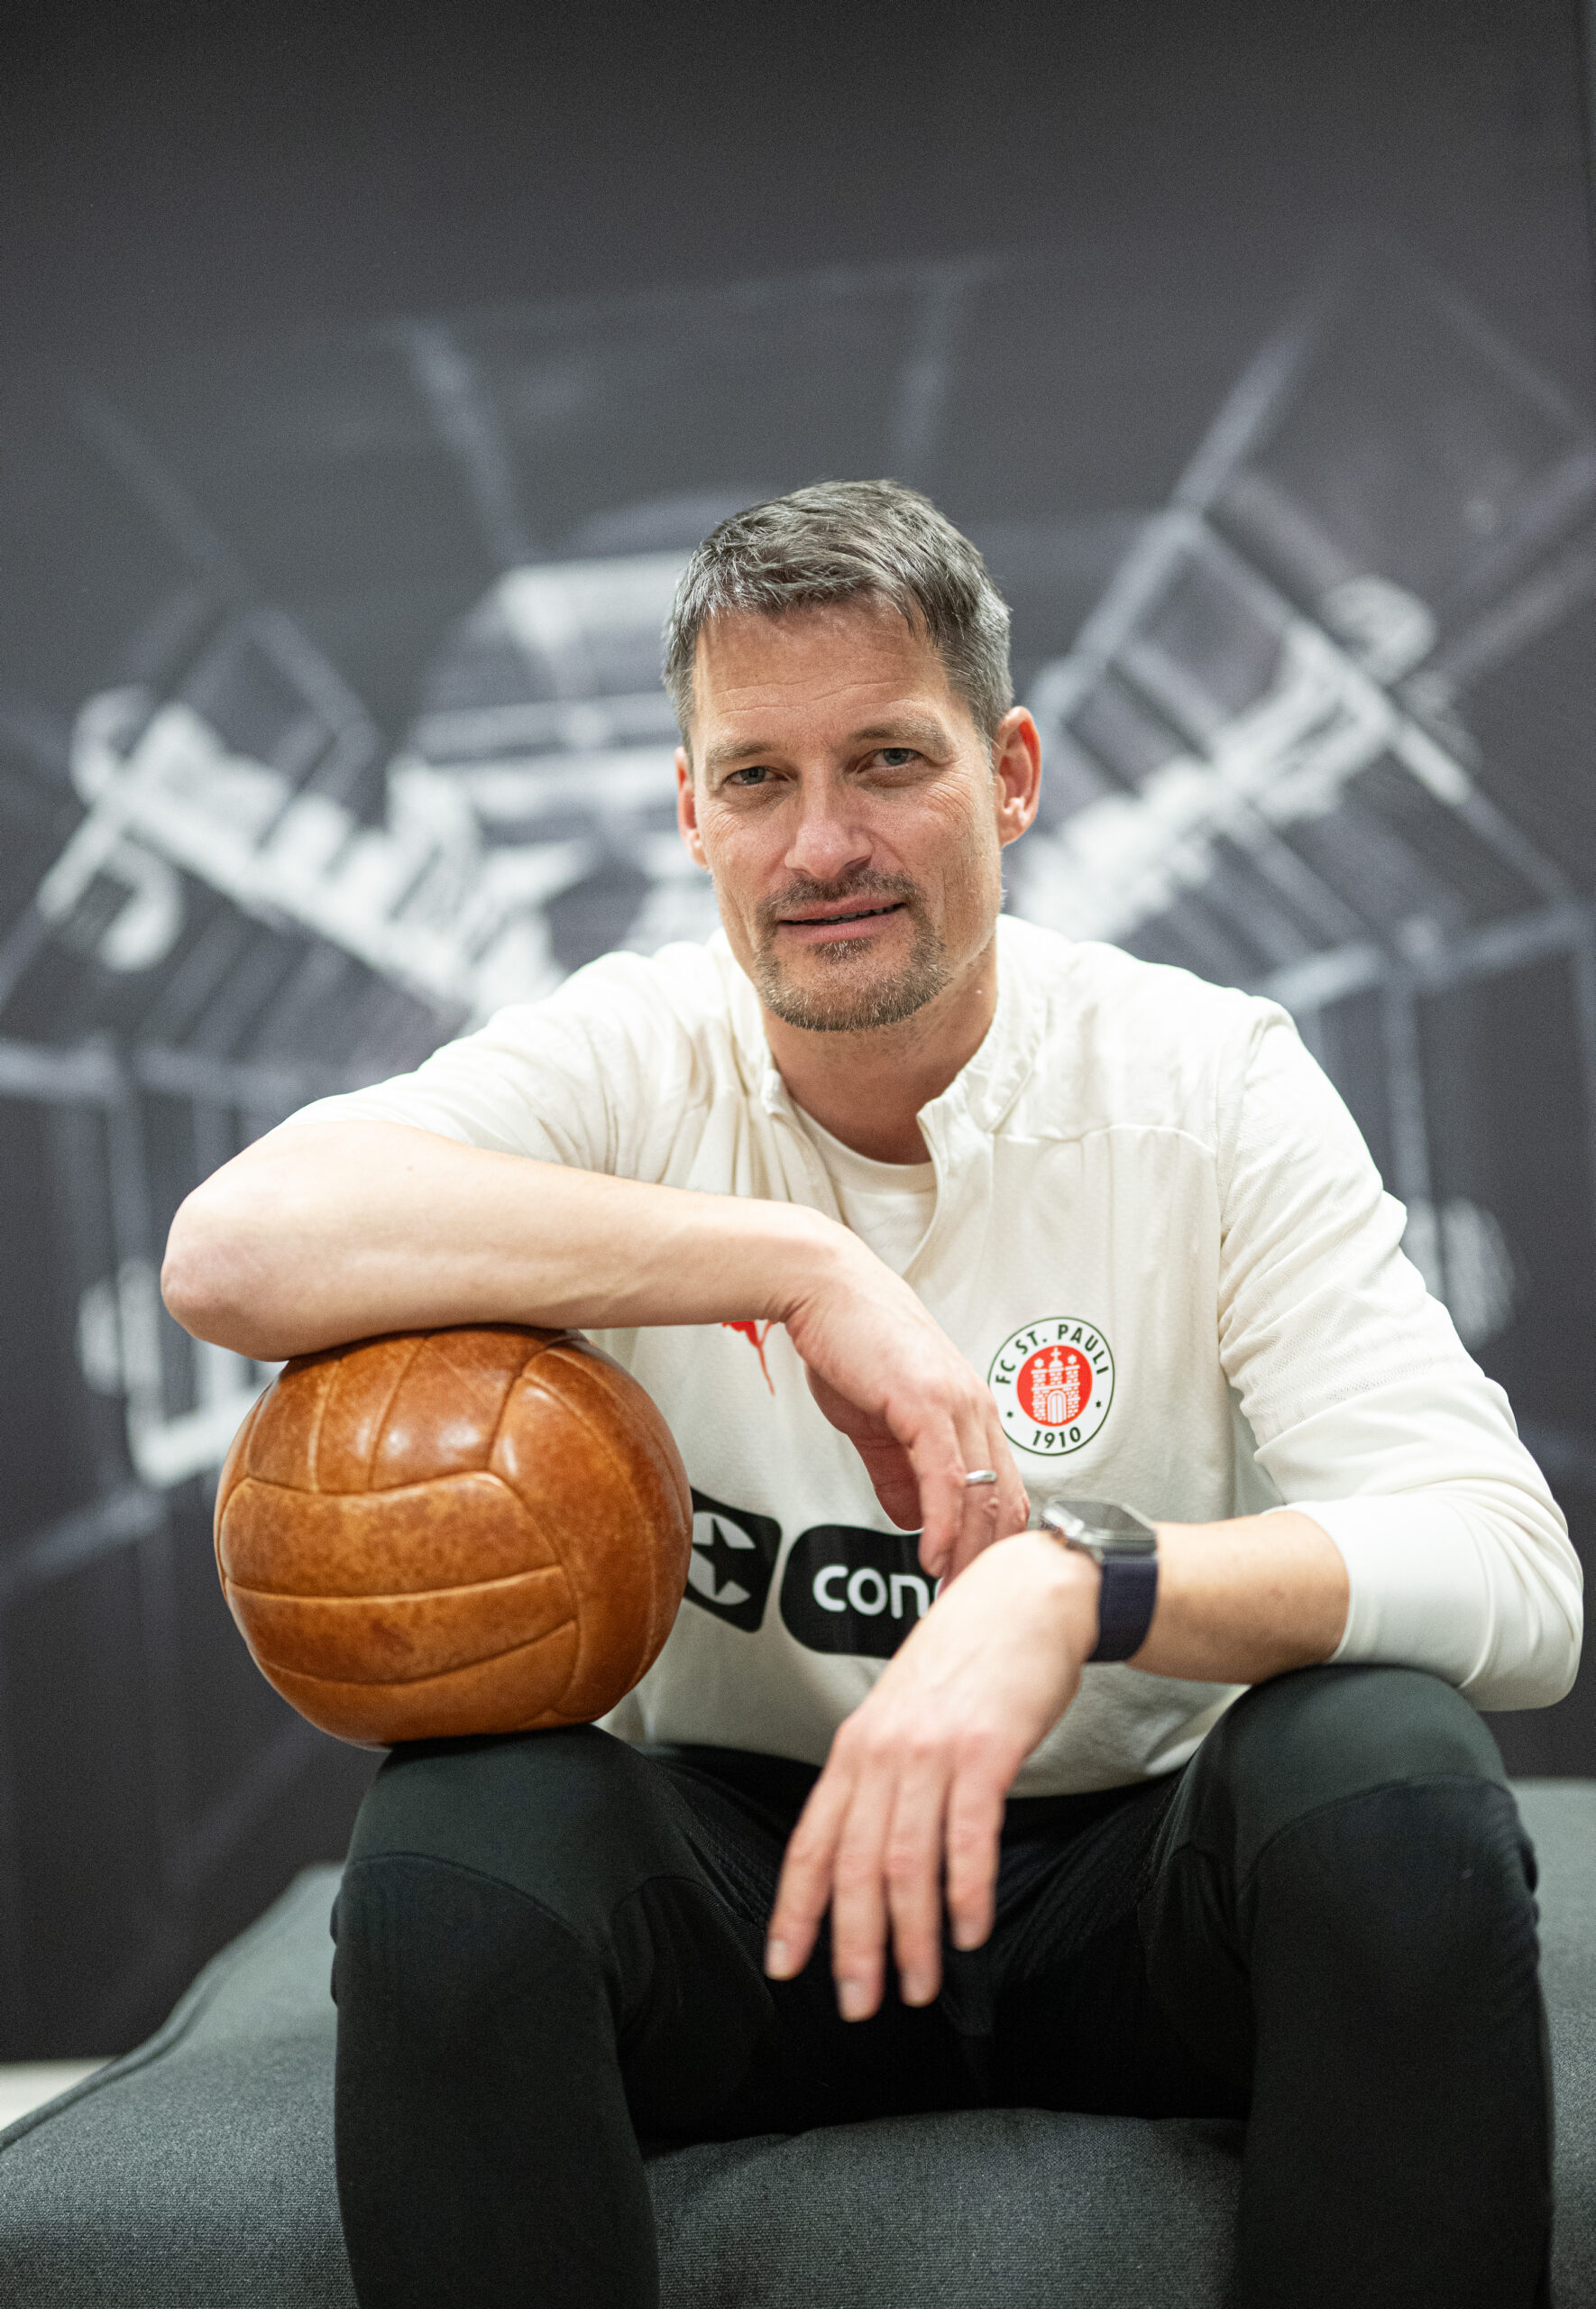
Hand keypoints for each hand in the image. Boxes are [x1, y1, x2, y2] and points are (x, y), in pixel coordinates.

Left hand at [764, 1531, 1099, 2017]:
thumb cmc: (969, 1657)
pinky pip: (968, 1837)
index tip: (786, 1964)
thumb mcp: (903, 1710)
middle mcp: (883, 1752)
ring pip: (906, 1863)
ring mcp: (932, 1751)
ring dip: (913, 1936)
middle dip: (853, 1945)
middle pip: (853, 1866)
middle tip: (861, 2003)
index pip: (811, 1841)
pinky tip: (971, 1932)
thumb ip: (881, 1770)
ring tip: (920, 1985)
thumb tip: (867, 1842)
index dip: (796, 1909)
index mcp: (856, 1747)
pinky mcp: (984, 1751)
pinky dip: (967, 1893)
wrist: (1027, 1597)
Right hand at [781, 1234, 1029, 1580]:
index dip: (991, 1546)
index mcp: (970, 1410)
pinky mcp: (928, 1403)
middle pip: (1004, 1504)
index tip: (969, 1583)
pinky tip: (930, 1553)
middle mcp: (975, 1408)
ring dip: (966, 1554)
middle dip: (985, 1563)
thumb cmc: (849, 1337)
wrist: (823, 1287)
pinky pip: (948, 1479)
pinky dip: (943, 1524)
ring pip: (981, 1497)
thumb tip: (915, 1518)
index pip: (1004, 1493)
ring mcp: (957, 1404)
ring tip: (947, 1591)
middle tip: (964, 1604)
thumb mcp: (877, 1419)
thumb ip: (898, 1471)